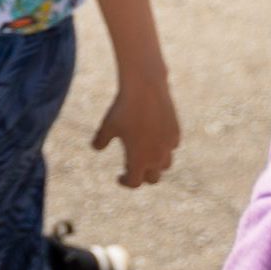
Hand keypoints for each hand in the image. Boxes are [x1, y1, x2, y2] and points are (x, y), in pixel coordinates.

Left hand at [91, 72, 180, 187]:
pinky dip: (165, 146)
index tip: (119, 177)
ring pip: (166, 164)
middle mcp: (156, 157)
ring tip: (146, 154)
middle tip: (133, 167)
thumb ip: (101, 139)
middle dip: (143, 175)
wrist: (145, 87)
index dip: (126, 182)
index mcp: (139, 160)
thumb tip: (95, 148)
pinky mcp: (175, 131)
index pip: (134, 182)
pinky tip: (156, 137)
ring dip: (157, 163)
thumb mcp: (108, 124)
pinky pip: (172, 145)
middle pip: (153, 178)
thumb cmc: (123, 107)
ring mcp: (168, 145)